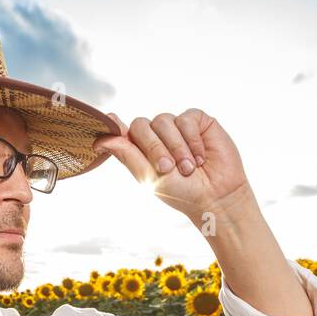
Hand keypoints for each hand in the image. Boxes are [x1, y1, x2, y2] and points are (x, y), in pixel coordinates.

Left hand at [92, 109, 250, 226]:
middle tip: (168, 169)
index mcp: (142, 150)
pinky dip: (192, 140)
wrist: (216, 196)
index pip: (123, 132)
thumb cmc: (182, 193)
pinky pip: (186, 119)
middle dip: (154, 148)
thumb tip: (100, 140)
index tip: (110, 122)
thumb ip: (127, 155)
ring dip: (176, 147)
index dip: (115, 127)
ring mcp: (177, 127)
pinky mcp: (197, 121)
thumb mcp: (150, 177)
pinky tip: (201, 157)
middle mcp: (158, 135)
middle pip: (141, 125)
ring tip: (189, 168)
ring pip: (164, 120)